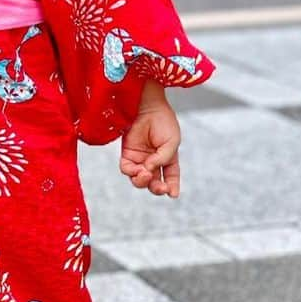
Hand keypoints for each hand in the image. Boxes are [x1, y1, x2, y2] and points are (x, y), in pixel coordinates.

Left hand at [119, 81, 181, 198]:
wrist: (148, 106)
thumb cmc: (163, 122)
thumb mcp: (171, 142)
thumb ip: (163, 159)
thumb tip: (149, 171)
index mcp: (167, 158)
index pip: (170, 177)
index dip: (172, 187)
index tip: (173, 195)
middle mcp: (153, 161)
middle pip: (154, 183)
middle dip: (157, 189)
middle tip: (160, 188)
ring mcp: (140, 158)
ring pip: (139, 180)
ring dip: (143, 181)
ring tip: (146, 174)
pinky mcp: (127, 154)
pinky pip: (127, 169)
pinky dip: (133, 172)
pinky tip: (140, 169)